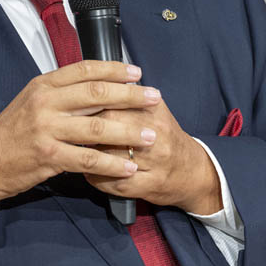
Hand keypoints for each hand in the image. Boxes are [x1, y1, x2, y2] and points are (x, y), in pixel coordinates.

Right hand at [0, 61, 160, 213]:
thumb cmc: (12, 133)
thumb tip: (98, 87)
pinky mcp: (48, 156)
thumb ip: (61, 94)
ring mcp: (46, 130)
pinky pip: (89, 159)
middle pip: (96, 94)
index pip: (84, 69)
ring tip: (150, 136)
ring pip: (97, 127)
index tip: (137, 72)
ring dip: (128, 132)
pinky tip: (128, 168)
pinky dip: (112, 164)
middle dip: (131, 95)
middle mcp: (44, 102)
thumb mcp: (31, 102)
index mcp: (43, 85)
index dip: (114, 69)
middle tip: (154, 98)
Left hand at [84, 96, 222, 215]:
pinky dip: (97, 179)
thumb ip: (128, 95)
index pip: (113, 101)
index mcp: (154, 111)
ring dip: (88, 154)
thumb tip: (97, 79)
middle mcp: (156, 136)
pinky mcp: (149, 186)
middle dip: (87, 127)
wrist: (194, 172)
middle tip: (71, 128)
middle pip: (110, 125)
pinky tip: (89, 172)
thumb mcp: (154, 109)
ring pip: (110, 156)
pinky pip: (116, 183)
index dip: (90, 104)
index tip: (74, 107)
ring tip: (77, 150)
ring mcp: (154, 163)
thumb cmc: (166, 138)